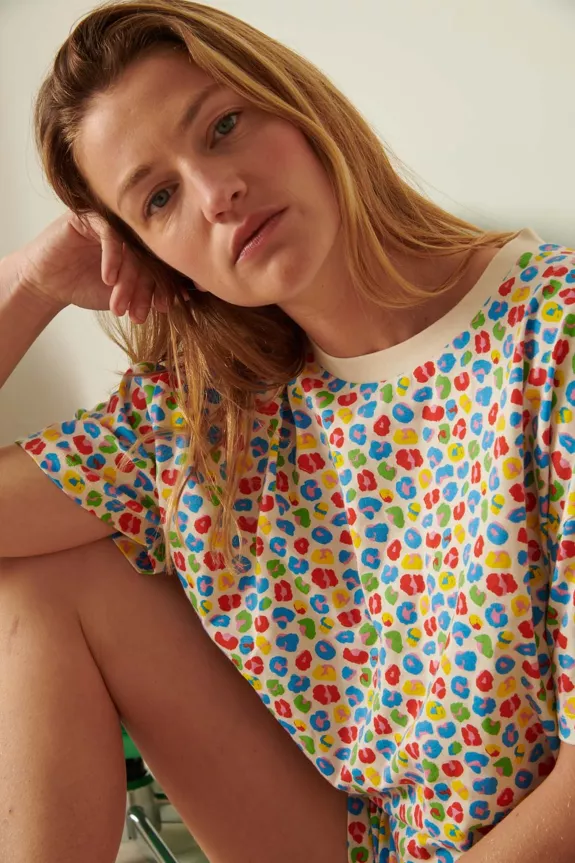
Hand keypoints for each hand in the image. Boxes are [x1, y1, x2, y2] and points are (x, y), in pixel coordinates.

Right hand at [8, 211, 166, 323]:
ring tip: (120, 304)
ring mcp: (111, 221)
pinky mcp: (89, 216)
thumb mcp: (124, 296)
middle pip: (149, 255)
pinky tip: (108, 279)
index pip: (162, 263)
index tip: (165, 308)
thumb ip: (151, 293)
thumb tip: (188, 297)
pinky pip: (110, 233)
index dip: (166, 287)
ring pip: (131, 246)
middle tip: (140, 312)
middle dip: (145, 289)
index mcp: (143, 246)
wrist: (48, 284)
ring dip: (128, 279)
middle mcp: (130, 231)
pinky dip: (112, 258)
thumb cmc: (86, 287)